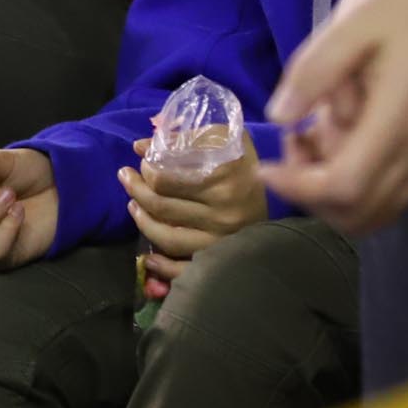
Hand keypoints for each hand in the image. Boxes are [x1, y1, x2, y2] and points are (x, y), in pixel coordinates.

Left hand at [122, 135, 264, 285]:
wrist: (283, 192)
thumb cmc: (244, 160)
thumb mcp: (220, 137)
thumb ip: (183, 137)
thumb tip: (140, 144)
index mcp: (222, 179)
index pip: (165, 180)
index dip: (145, 171)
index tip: (139, 163)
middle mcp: (223, 212)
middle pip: (162, 207)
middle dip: (136, 191)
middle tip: (125, 178)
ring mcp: (223, 239)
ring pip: (169, 238)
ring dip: (143, 222)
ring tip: (133, 206)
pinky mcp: (223, 257)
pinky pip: (187, 269)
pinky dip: (164, 267)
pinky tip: (149, 257)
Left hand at [262, 0, 407, 233]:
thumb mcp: (356, 24)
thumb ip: (314, 72)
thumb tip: (278, 116)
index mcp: (396, 125)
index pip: (342, 190)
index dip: (298, 187)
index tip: (267, 163)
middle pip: (360, 215)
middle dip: (313, 194)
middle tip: (291, 146)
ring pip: (380, 208)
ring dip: (337, 189)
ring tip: (314, 137)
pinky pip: (398, 188)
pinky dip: (362, 179)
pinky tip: (349, 130)